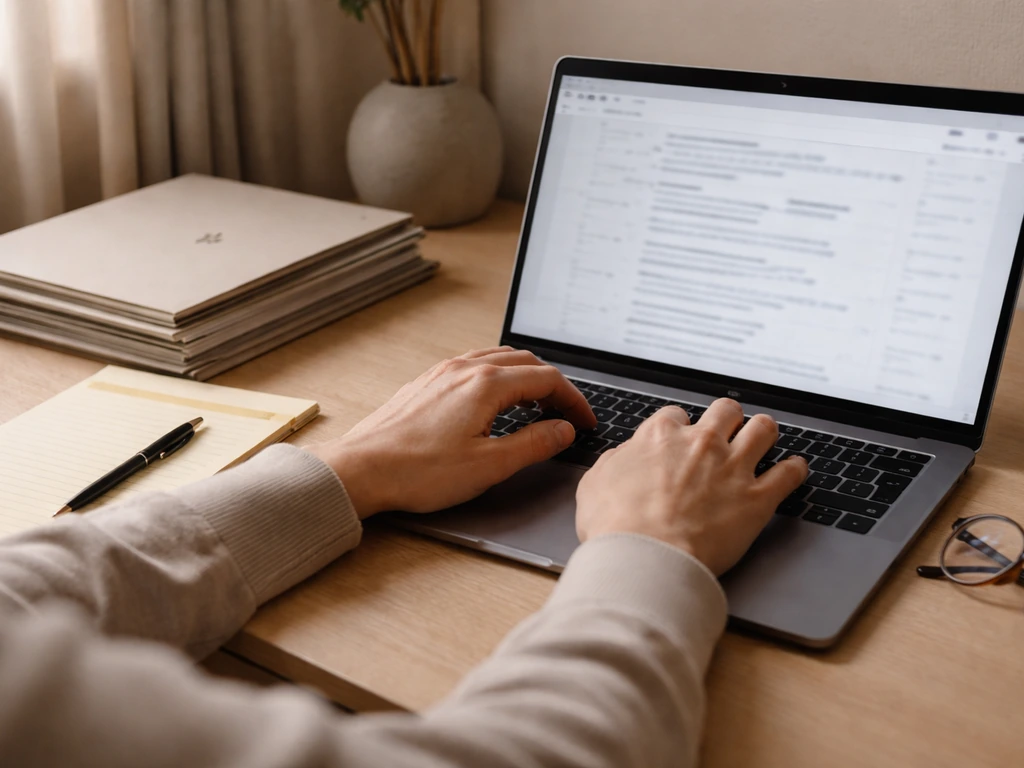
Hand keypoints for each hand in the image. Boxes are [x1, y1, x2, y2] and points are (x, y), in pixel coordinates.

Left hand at [309, 347, 596, 518]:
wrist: (362, 470)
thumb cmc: (419, 472)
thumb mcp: (489, 466)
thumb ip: (533, 444)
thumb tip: (563, 430)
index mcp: (485, 385)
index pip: (547, 379)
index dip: (573, 400)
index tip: (584, 421)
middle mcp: (464, 368)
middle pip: (525, 362)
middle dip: (553, 386)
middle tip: (566, 414)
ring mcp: (442, 373)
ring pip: (497, 359)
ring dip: (525, 378)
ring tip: (536, 406)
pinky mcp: (426, 383)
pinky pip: (473, 366)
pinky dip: (498, 378)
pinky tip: (493, 403)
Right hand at [575, 399, 807, 575]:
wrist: (646, 558)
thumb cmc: (616, 526)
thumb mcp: (595, 483)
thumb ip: (616, 462)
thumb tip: (625, 457)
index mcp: (660, 436)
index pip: (677, 416)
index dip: (680, 429)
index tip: (681, 441)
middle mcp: (701, 444)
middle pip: (726, 412)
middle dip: (727, 419)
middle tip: (727, 433)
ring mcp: (733, 468)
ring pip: (763, 429)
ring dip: (763, 433)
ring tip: (763, 439)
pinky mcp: (757, 499)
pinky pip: (789, 473)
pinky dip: (794, 470)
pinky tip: (794, 470)